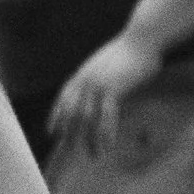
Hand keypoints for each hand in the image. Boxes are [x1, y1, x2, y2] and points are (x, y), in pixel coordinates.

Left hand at [50, 33, 162, 158]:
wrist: (142, 39)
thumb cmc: (127, 53)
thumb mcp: (104, 66)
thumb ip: (96, 78)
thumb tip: (95, 92)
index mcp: (81, 75)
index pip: (63, 99)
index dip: (57, 117)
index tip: (52, 133)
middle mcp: (85, 80)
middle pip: (71, 112)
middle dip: (69, 133)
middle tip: (69, 152)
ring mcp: (97, 84)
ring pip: (87, 117)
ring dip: (89, 138)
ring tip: (93, 155)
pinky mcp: (113, 88)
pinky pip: (106, 115)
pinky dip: (105, 132)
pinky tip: (107, 144)